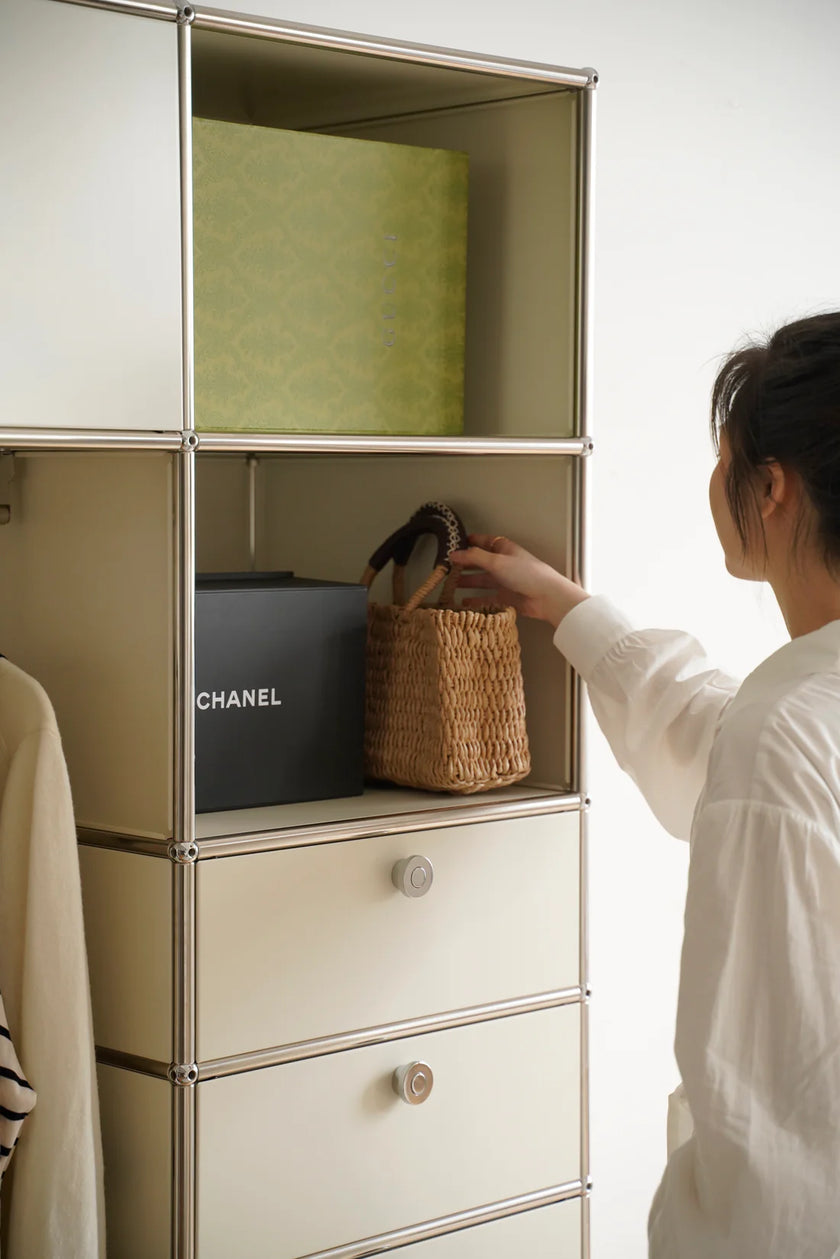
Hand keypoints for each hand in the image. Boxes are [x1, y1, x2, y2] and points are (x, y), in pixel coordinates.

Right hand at [449, 534, 589, 627]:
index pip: (484, 542)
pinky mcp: (506, 597)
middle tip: (448, 567)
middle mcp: (503, 564)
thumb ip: (474, 557)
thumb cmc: (525, 573)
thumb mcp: (497, 561)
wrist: (546, 596)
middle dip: (465, 564)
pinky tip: (464, 602)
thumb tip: (453, 554)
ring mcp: (505, 581)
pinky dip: (475, 600)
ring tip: (451, 584)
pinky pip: (486, 597)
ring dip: (467, 582)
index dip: (470, 542)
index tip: (455, 544)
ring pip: (482, 580)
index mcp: (504, 549)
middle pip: (480, 562)